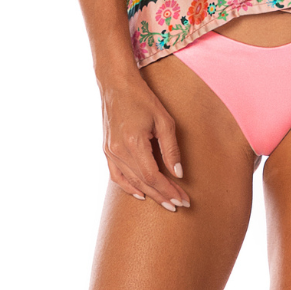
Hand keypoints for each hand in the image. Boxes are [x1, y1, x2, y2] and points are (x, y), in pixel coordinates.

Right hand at [100, 76, 190, 212]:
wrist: (116, 85)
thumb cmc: (142, 98)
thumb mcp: (164, 120)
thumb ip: (171, 149)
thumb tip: (178, 174)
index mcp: (134, 143)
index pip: (153, 177)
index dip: (169, 190)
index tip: (183, 199)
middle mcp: (119, 151)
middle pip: (143, 183)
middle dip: (163, 196)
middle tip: (179, 204)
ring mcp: (110, 152)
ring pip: (131, 182)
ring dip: (149, 194)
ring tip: (166, 202)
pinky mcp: (106, 150)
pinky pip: (116, 176)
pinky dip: (128, 187)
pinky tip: (140, 193)